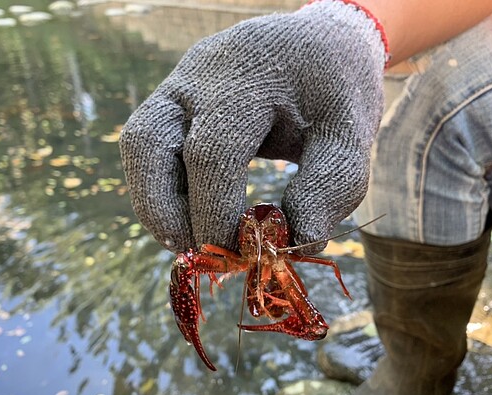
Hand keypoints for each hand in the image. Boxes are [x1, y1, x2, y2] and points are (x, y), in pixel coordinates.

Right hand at [119, 1, 386, 252]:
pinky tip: (196, 213)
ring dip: (156, 203)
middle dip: (164, 211)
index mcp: (247, 75)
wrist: (319, 43)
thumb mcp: (351, 132)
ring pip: (139, 145)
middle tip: (199, 253)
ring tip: (194, 239)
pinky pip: (151, 147)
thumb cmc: (335, 88)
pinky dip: (166, 188)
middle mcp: (199, 74)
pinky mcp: (175, 101)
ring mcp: (179, 83)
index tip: (241, 255)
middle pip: (147, 142)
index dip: (215, 213)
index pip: (211, 152)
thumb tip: (292, 245)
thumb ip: (330, 186)